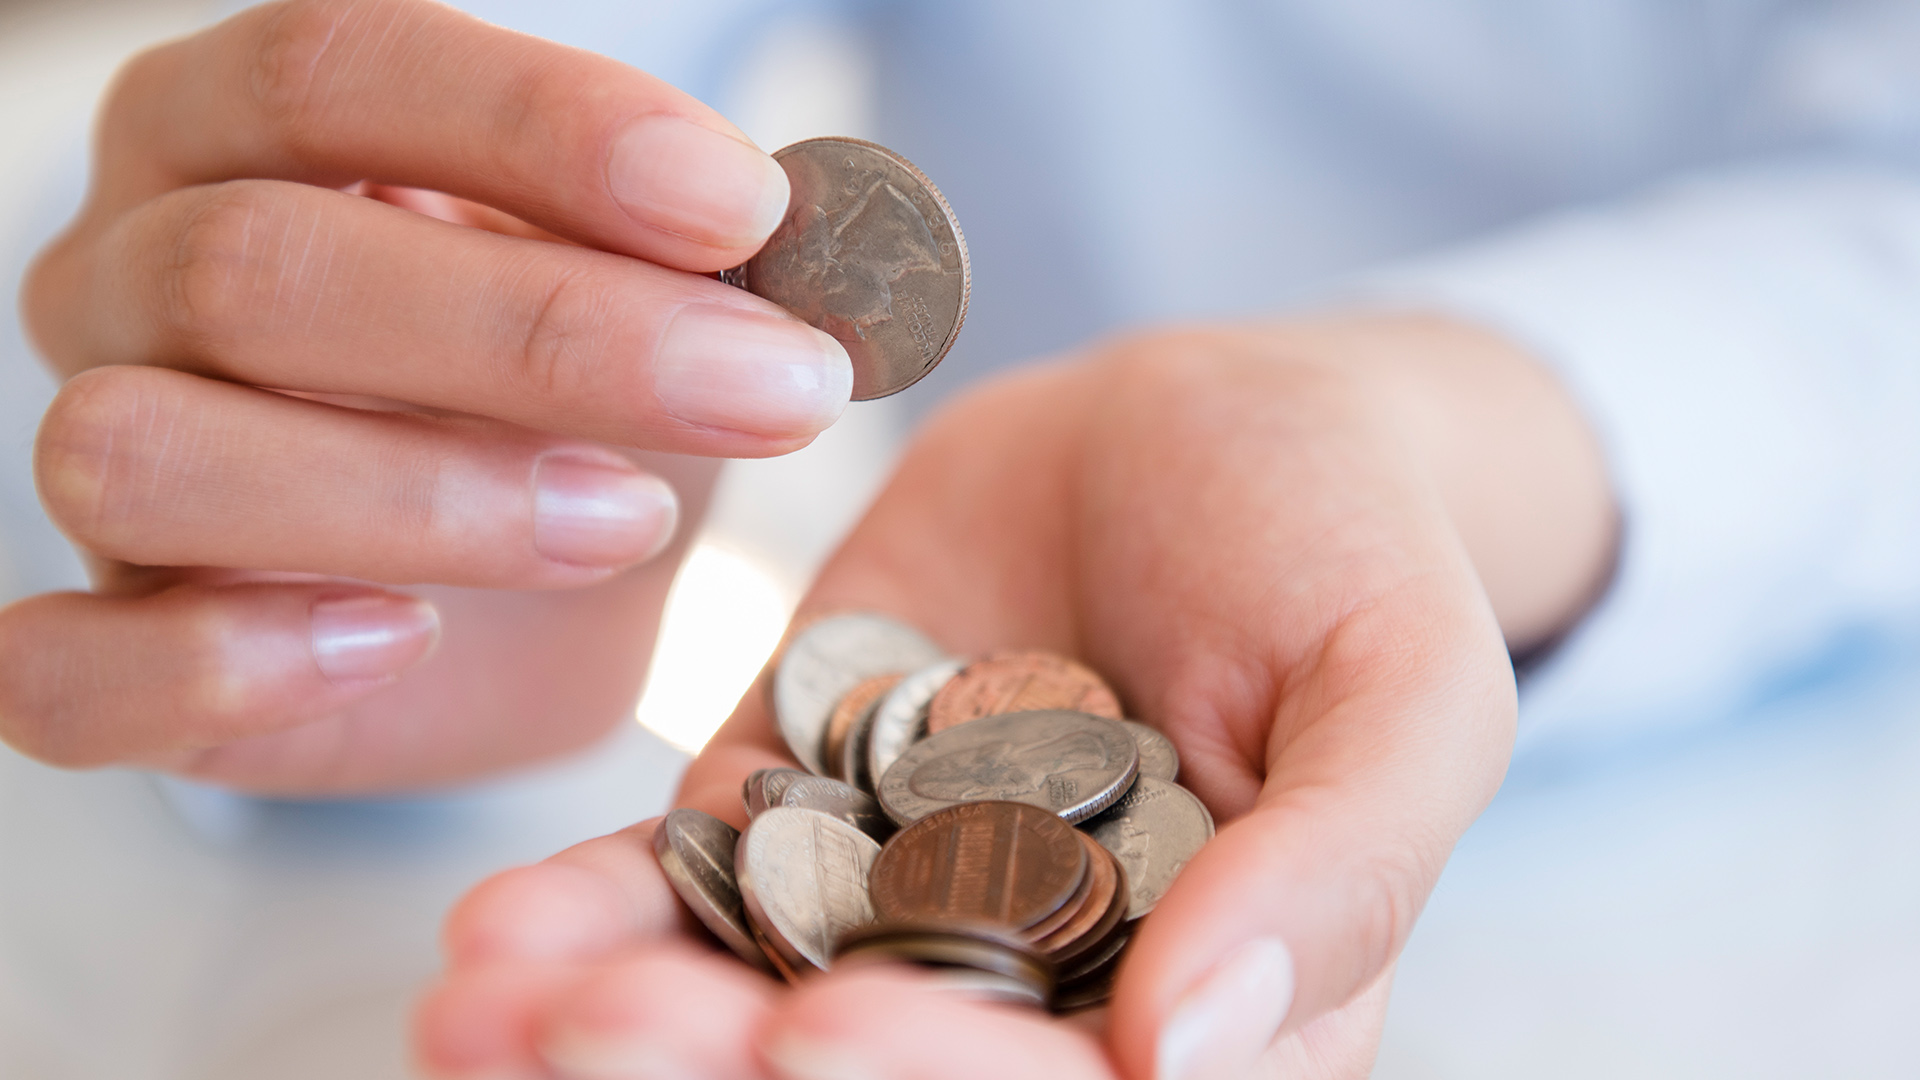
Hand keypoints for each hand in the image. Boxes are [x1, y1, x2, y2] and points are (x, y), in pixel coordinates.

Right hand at [2, 0, 853, 791]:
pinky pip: (64, 670)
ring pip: (152, 453)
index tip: (739, 211)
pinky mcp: (104, 645)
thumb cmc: (575, 404)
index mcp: (241, 132)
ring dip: (419, 494)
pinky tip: (400, 641)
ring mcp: (97, 460)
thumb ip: (693, 256)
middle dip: (542, 334)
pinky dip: (224, 663)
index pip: (338, 71)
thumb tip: (806, 239)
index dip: (541, 128)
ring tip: (623, 520)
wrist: (532, 594)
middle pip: (261, 264)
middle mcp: (131, 274)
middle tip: (761, 391)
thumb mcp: (648, 298)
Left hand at [416, 314, 1615, 1077]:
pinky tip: (490, 938)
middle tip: (597, 1039)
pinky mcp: (801, 805)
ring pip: (754, 1000)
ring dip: (620, 1024)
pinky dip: (589, 915)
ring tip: (487, 1010)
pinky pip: (687, 885)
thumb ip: (1340, 867)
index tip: (813, 1047)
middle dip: (729, 1072)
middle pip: (879, 1072)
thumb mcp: (1404, 683)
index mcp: (1207, 1009)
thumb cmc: (1341, 543)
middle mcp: (1041, 991)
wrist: (1197, 424)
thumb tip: (1192, 1052)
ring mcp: (900, 903)